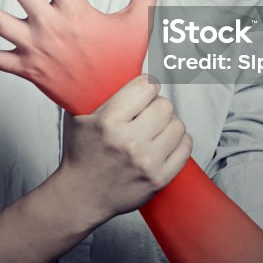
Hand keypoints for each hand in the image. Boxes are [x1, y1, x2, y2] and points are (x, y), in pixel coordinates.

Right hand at [55, 75, 192, 221]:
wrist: (80, 196)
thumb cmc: (79, 154)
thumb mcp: (77, 117)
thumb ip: (93, 92)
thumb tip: (112, 65)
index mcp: (108, 122)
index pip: (146, 87)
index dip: (146, 86)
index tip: (142, 91)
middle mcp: (129, 141)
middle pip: (164, 105)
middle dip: (156, 105)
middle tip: (147, 113)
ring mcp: (146, 162)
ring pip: (177, 125)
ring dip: (168, 124)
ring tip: (156, 129)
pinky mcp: (158, 179)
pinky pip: (185, 148)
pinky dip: (178, 141)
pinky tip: (166, 142)